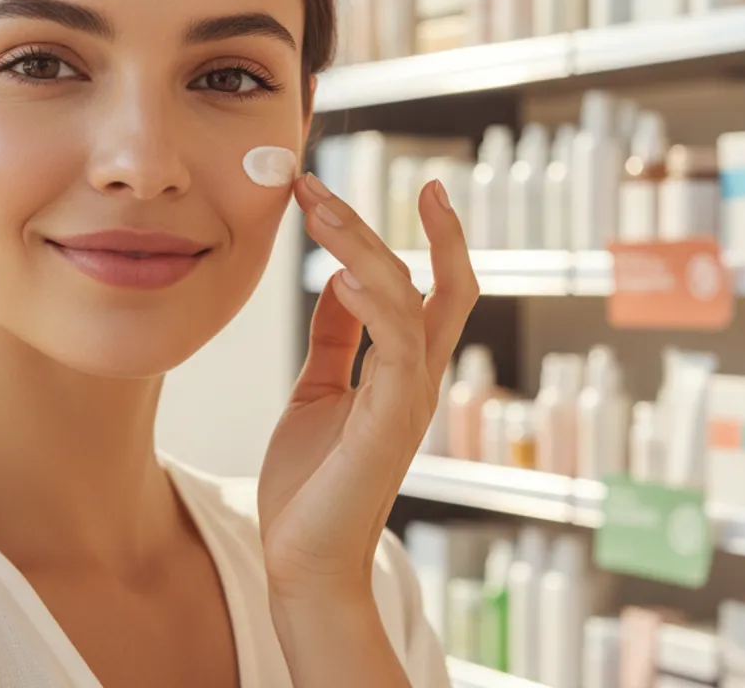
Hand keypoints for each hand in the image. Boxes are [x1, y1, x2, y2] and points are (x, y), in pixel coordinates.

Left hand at [257, 171, 477, 602]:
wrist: (303, 561)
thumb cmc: (311, 484)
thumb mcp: (317, 391)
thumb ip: (335, 338)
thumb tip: (340, 280)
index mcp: (405, 371)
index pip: (438, 289)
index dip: (439, 237)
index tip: (426, 186)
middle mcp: (417, 379)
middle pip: (440, 284)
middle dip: (399, 226)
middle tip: (324, 182)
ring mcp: (408, 399)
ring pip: (410, 300)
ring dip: (362, 245)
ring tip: (316, 207)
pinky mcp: (388, 423)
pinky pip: (394, 346)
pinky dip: (375, 301)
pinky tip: (345, 271)